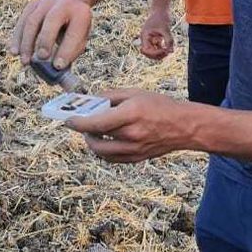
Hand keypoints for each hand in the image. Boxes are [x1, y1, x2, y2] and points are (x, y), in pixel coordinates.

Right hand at [12, 0, 93, 71]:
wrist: (69, 0)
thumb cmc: (75, 28)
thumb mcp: (80, 39)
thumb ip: (70, 55)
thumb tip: (61, 78)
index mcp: (81, 13)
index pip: (74, 32)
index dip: (66, 50)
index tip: (58, 66)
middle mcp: (63, 3)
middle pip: (52, 20)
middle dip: (46, 40)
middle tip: (42, 58)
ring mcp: (46, 2)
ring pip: (32, 21)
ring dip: (27, 43)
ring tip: (25, 62)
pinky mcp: (32, 5)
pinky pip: (22, 22)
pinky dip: (17, 38)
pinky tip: (14, 52)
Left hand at [67, 89, 200, 162]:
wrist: (184, 126)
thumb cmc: (160, 106)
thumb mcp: (135, 93)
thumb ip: (112, 96)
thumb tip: (93, 100)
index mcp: (130, 114)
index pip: (96, 122)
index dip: (78, 123)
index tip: (68, 120)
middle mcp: (131, 134)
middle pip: (96, 139)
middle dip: (84, 133)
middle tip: (82, 125)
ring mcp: (134, 149)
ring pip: (101, 152)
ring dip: (93, 143)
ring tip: (93, 133)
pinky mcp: (137, 158)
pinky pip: (112, 159)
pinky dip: (104, 152)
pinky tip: (105, 142)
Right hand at [138, 6, 173, 60]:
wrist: (160, 9)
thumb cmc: (161, 17)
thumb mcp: (166, 29)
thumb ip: (168, 40)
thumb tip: (171, 51)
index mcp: (145, 36)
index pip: (146, 50)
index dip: (154, 53)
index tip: (164, 50)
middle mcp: (145, 39)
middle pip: (148, 54)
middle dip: (158, 55)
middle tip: (168, 52)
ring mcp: (150, 39)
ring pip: (153, 52)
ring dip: (160, 53)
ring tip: (169, 50)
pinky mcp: (154, 39)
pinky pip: (157, 48)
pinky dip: (163, 49)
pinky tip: (169, 47)